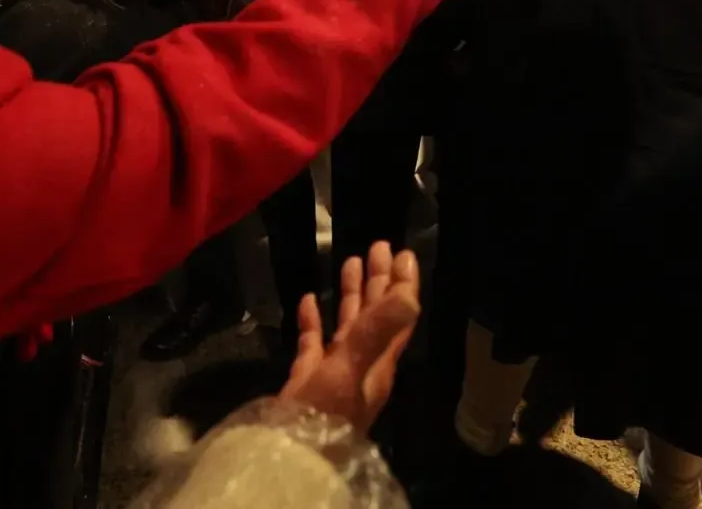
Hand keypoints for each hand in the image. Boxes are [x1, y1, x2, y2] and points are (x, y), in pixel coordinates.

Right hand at [280, 242, 420, 434]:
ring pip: (348, 326)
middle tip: (379, 246)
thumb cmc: (325, 412)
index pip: (398, 317)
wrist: (292, 456)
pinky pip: (314, 343)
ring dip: (351, 295)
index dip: (402, 285)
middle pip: (375, 316)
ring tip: (350, 261)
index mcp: (378, 363)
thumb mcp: (352, 368)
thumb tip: (409, 295)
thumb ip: (377, 332)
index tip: (403, 254)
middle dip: (378, 281)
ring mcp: (334, 373)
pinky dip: (313, 321)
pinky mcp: (308, 379)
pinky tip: (306, 300)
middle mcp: (362, 365)